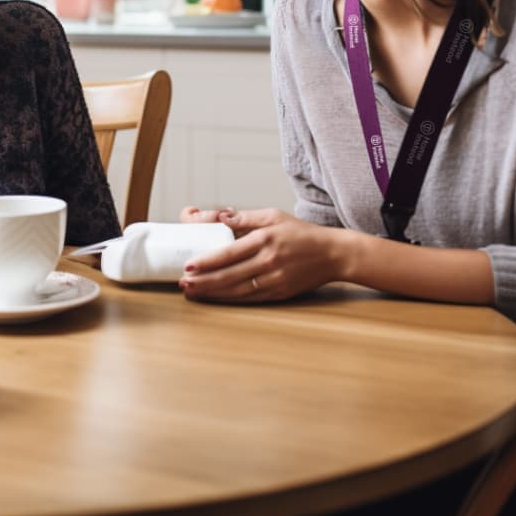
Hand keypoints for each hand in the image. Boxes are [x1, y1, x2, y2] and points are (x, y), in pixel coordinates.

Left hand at [179, 207, 343, 302]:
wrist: (332, 254)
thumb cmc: (300, 233)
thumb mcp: (274, 216)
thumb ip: (245, 218)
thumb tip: (220, 217)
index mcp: (265, 239)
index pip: (230, 253)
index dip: (208, 261)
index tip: (188, 265)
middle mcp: (268, 261)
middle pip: (229, 275)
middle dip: (203, 281)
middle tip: (183, 283)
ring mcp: (274, 280)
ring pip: (237, 291)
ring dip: (212, 293)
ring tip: (192, 292)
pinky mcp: (279, 293)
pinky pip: (249, 299)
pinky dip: (229, 300)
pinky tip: (215, 298)